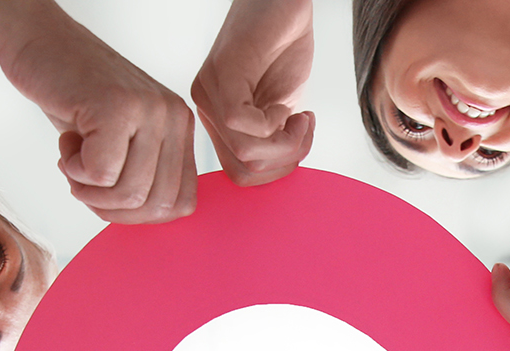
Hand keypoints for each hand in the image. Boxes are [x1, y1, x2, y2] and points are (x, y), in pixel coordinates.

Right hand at [0, 8, 197, 222]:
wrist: (39, 42)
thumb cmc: (74, 97)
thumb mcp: (122, 142)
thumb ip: (144, 176)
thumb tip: (149, 219)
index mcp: (180, 129)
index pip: (182, 204)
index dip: (139, 215)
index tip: (108, 194)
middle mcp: (173, 117)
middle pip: (157, 206)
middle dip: (112, 208)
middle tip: (84, 180)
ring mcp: (148, 110)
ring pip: (130, 194)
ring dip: (89, 189)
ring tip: (74, 158)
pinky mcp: (116, 107)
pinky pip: (101, 174)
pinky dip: (74, 170)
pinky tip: (67, 141)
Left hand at [193, 0, 315, 185]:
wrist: (285, 3)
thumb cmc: (284, 50)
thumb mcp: (283, 111)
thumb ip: (275, 143)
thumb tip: (282, 173)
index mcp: (218, 121)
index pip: (239, 175)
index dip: (278, 170)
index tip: (299, 140)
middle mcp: (207, 109)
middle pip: (243, 172)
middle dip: (284, 161)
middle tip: (302, 130)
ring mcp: (211, 92)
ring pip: (244, 154)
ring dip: (285, 144)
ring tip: (299, 117)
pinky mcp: (221, 75)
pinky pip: (241, 124)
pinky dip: (276, 123)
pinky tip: (290, 104)